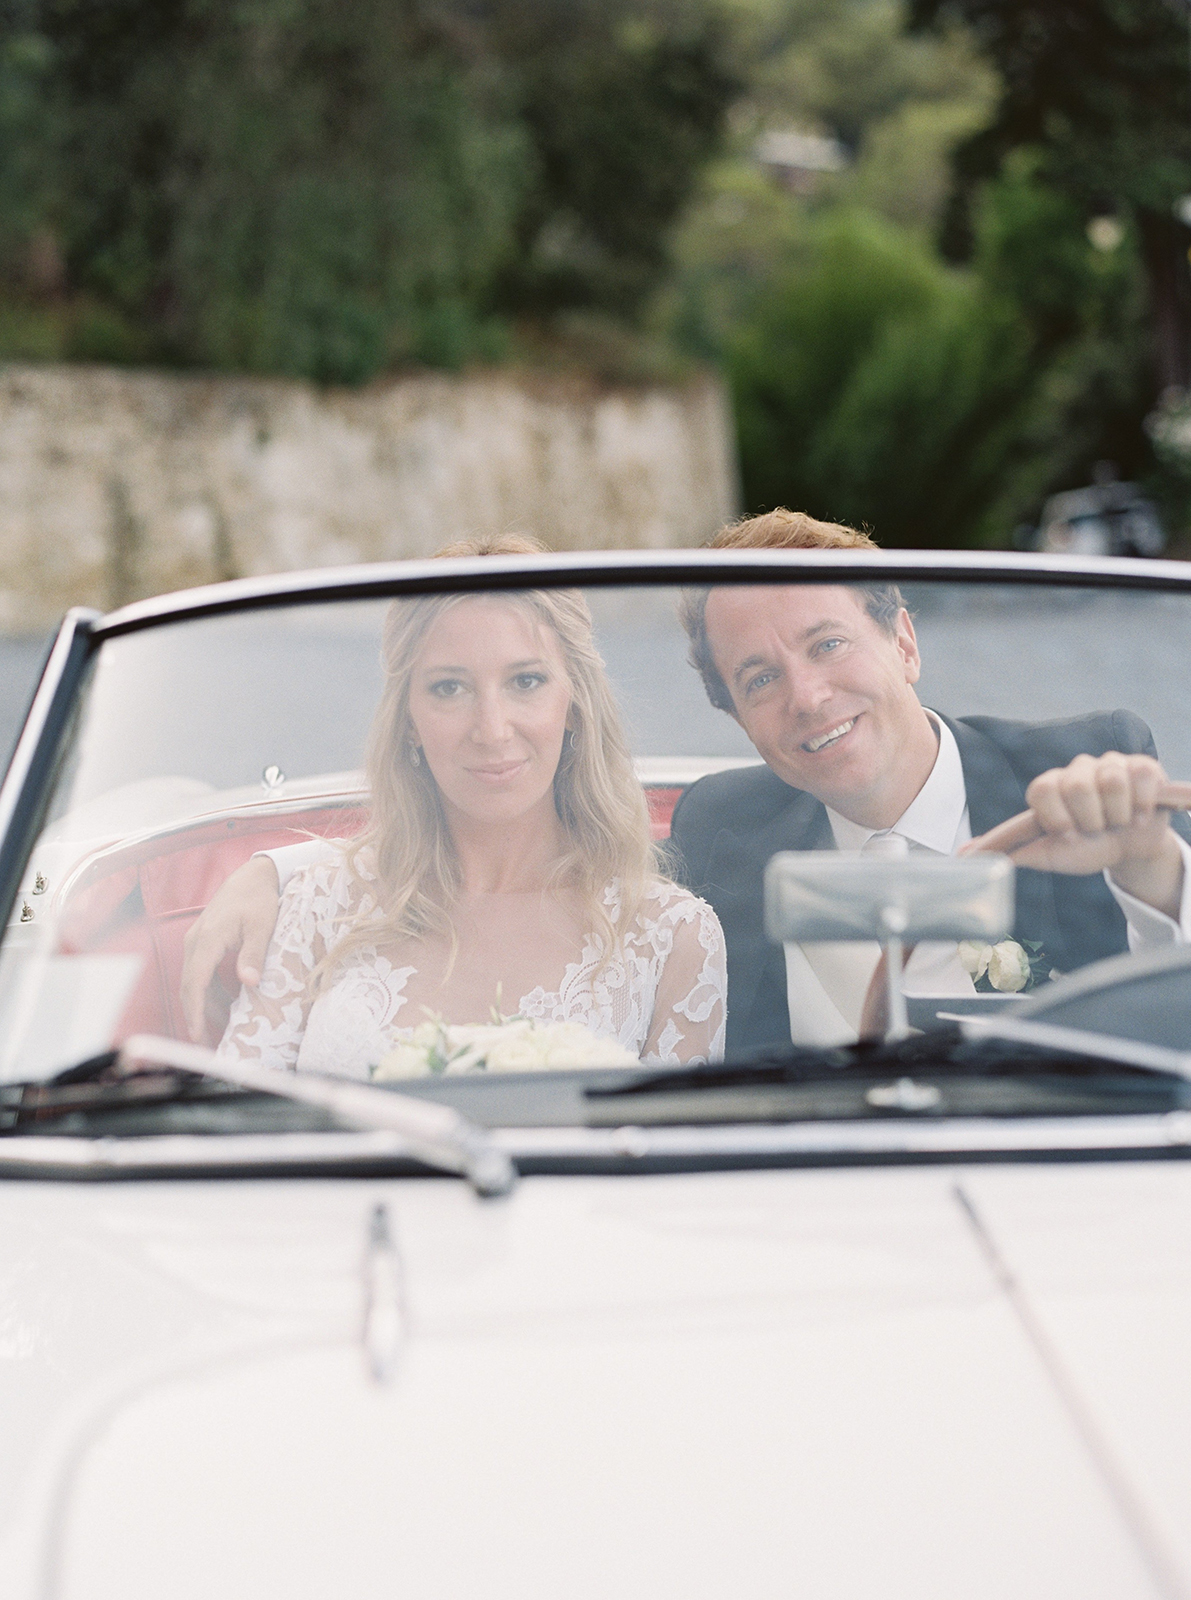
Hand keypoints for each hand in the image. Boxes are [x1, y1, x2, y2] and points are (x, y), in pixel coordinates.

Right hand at [181, 855, 280, 1042]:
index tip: (197, 1035)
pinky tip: (224, 1008)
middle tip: (204, 1045)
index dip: (195, 1011)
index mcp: (208, 939)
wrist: (253, 876)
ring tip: (214, 1033)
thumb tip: (248, 982)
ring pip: (193, 982)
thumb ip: (254, 953)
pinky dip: (208, 992)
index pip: (195, 982)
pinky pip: (200, 973)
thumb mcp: (262, 926)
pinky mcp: (203, 943)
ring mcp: (197, 942)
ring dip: (202, 1006)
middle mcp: (196, 942)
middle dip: (194, 1016)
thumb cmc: (259, 899)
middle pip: (189, 986)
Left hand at [968, 752, 1184, 919]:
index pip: (1041, 791)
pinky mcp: (1140, 766)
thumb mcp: (1050, 855)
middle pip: (1076, 786)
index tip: (1066, 835)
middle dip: (1088, 819)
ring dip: (1116, 816)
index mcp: (1049, 789)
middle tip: (1093, 831)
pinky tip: (1138, 815)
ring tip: (1116, 823)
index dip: (1055, 817)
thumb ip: (1015, 852)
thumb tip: (965, 855)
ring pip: (1110, 783)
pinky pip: (1139, 778)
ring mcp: (1107, 765)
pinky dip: (1141, 806)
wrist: (1132, 850)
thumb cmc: (1086, 848)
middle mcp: (1075, 772)